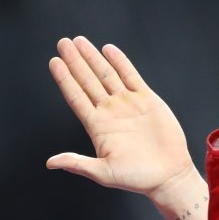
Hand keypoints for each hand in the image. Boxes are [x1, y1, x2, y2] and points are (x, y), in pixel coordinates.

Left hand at [46, 37, 206, 219]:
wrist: (167, 175)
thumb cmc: (136, 178)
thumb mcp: (103, 173)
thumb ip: (78, 164)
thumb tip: (50, 163)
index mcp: (97, 126)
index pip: (76, 97)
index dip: (65, 79)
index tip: (54, 62)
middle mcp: (109, 111)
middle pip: (88, 81)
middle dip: (75, 61)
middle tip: (63, 42)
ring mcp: (127, 103)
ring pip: (106, 74)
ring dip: (93, 57)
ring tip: (79, 41)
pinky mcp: (147, 99)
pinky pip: (130, 75)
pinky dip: (120, 61)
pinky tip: (108, 49)